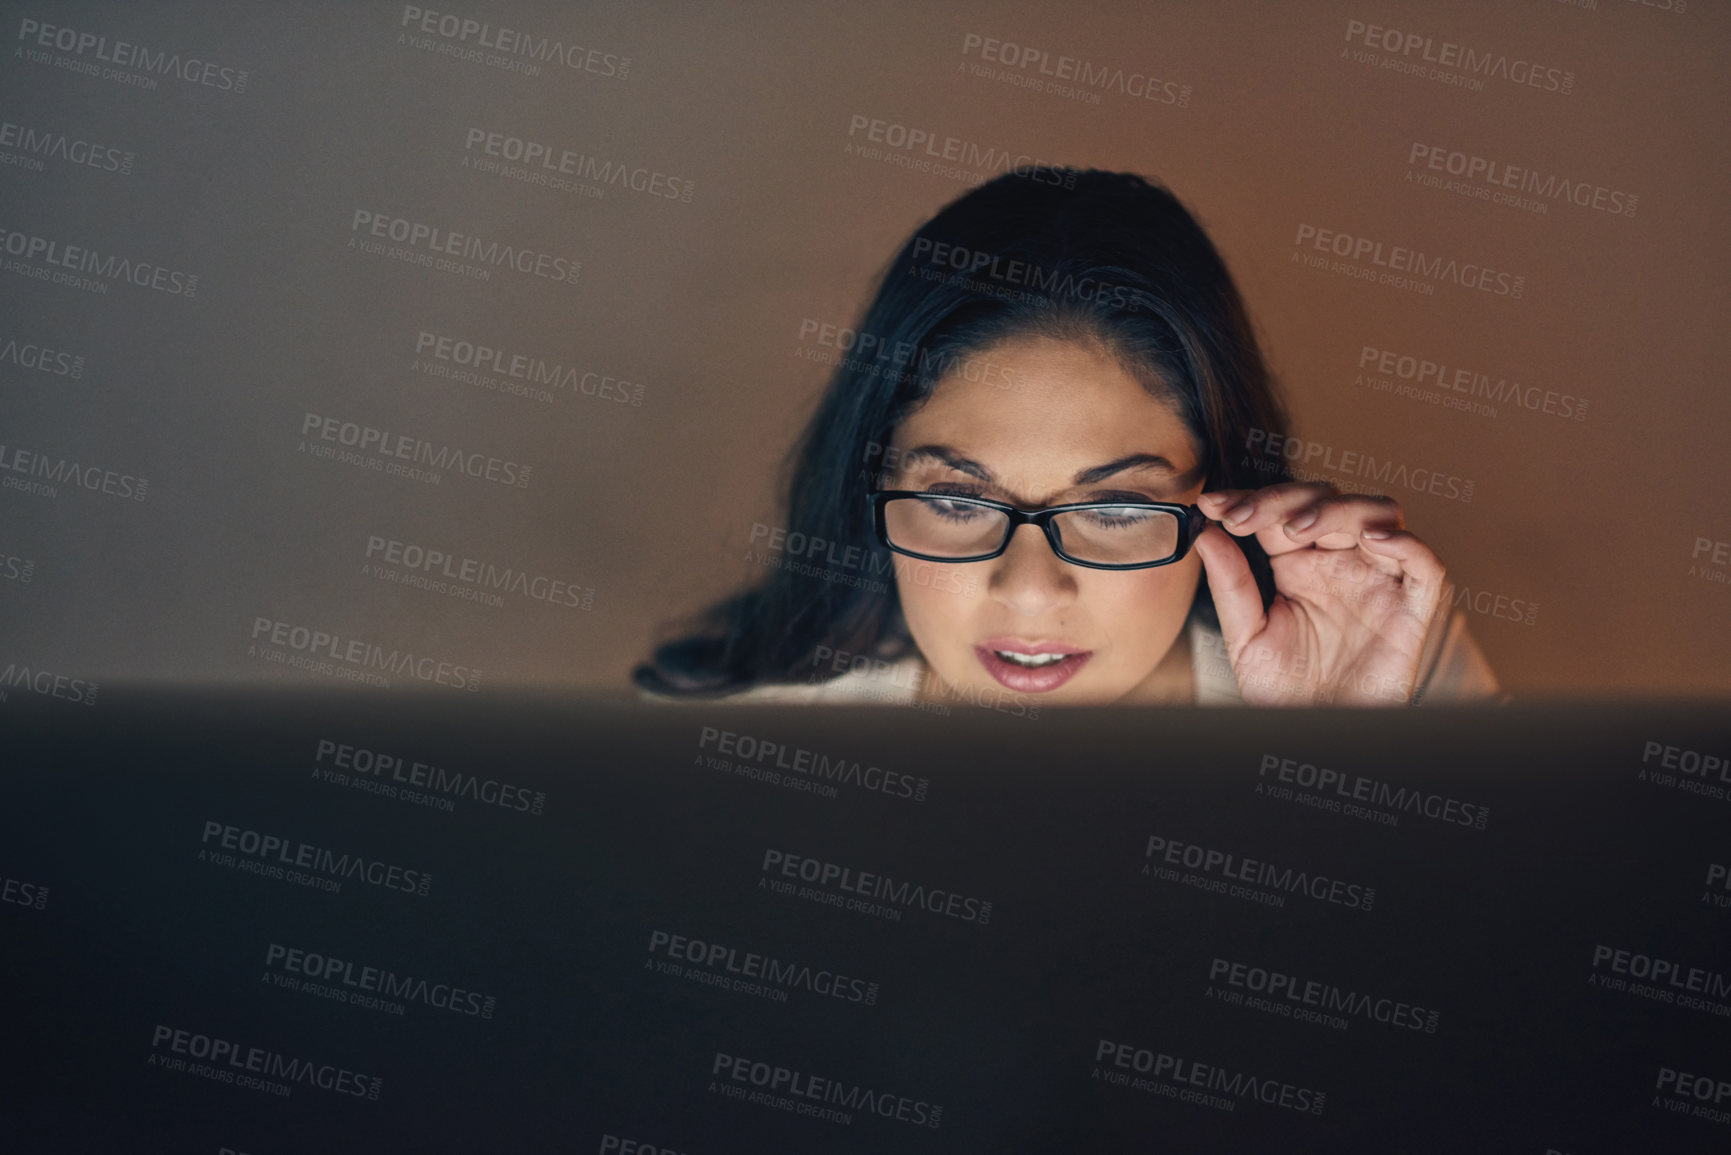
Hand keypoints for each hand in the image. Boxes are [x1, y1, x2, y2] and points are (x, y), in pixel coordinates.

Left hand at [1193, 482, 1446, 705]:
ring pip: (1379, 515)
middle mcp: (1341, 566)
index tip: (1213, 504)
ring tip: (1297, 529)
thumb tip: (1206, 534)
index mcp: (1300, 566)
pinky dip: (1406, 544)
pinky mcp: (1412, 613)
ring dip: (1338, 510)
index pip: (1282, 513)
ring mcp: (1379, 584)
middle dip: (1283, 500)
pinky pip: (1425, 567)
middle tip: (1243, 517)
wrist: (1315, 737)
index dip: (1251, 500)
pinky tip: (1372, 540)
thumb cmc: (1285, 692)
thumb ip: (1231, 585)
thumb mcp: (1247, 638)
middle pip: (1328, 501)